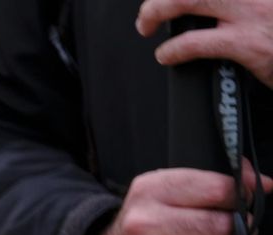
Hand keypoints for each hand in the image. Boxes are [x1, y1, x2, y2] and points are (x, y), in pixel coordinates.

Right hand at [77, 167, 268, 234]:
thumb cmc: (143, 232)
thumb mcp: (163, 195)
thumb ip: (211, 183)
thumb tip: (264, 184)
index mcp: (148, 192)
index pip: (218, 188)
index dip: (243, 196)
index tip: (246, 202)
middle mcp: (144, 225)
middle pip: (224, 225)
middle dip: (240, 230)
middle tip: (237, 233)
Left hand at [137, 0, 272, 88]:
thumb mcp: (267, 7)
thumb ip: (238, 6)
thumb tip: (212, 13)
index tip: (169, 2)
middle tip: (148, 12)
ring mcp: (252, 13)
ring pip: (187, 0)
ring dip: (156, 11)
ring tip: (146, 26)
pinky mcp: (249, 44)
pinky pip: (196, 43)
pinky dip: (172, 49)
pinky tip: (165, 55)